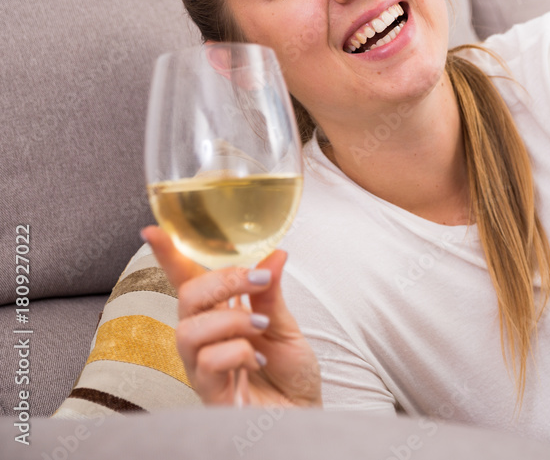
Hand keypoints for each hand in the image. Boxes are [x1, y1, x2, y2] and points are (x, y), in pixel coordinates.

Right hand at [142, 226, 321, 407]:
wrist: (303, 414)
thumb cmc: (289, 373)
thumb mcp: (285, 325)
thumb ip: (271, 292)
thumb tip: (276, 252)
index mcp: (219, 315)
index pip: (188, 281)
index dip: (169, 256)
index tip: (153, 229)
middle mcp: (203, 338)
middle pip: (187, 297)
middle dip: (222, 280)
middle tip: (258, 279)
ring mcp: (201, 366)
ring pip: (189, 330)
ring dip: (231, 320)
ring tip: (262, 325)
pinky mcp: (208, 393)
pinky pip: (207, 362)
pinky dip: (239, 352)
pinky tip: (257, 359)